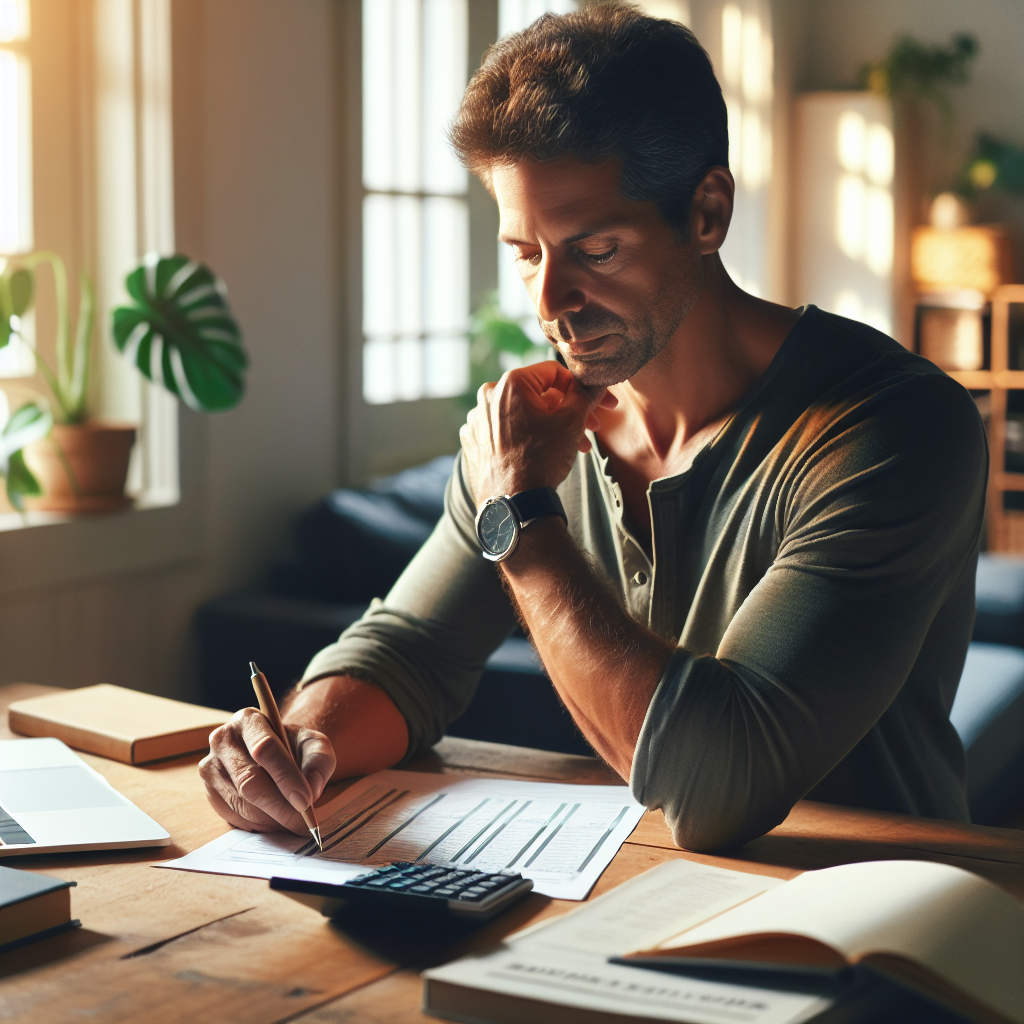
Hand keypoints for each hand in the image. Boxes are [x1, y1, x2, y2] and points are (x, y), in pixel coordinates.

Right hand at [199, 708, 335, 834]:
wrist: (272, 755)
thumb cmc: (293, 747)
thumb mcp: (314, 744)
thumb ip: (319, 761)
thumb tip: (312, 789)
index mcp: (248, 720)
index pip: (265, 748)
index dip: (286, 777)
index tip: (306, 800)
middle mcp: (222, 740)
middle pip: (250, 780)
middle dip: (280, 806)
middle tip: (303, 824)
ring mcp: (211, 768)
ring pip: (242, 803)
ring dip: (271, 819)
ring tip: (293, 822)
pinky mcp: (210, 793)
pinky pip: (234, 817)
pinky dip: (259, 825)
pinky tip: (275, 821)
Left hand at [459, 361, 616, 504]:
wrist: (513, 505)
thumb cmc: (541, 461)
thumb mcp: (572, 422)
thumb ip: (585, 395)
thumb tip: (595, 382)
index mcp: (510, 383)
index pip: (554, 372)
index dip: (581, 388)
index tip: (600, 404)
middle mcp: (488, 396)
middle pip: (538, 395)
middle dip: (569, 411)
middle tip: (591, 428)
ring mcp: (477, 420)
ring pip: (523, 414)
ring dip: (551, 425)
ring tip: (574, 445)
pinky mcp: (473, 441)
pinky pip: (505, 431)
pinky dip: (526, 437)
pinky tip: (543, 452)